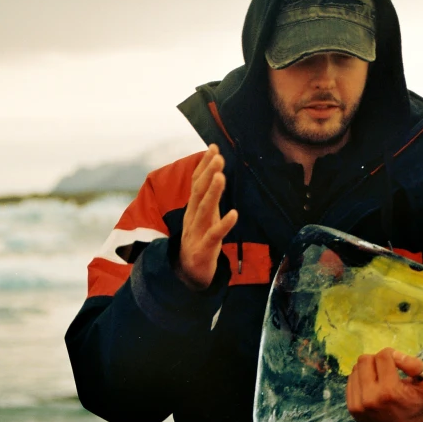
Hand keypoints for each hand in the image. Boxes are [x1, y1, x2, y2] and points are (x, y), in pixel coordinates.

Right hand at [176, 144, 237, 289]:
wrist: (188, 274)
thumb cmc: (200, 241)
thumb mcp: (202, 217)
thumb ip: (207, 196)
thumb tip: (214, 173)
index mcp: (193, 209)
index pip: (197, 183)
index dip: (204, 166)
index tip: (213, 147)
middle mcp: (193, 218)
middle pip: (199, 193)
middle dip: (208, 173)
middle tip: (218, 156)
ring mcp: (196, 233)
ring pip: (204, 210)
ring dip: (213, 193)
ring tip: (221, 176)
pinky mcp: (203, 249)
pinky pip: (214, 235)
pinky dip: (223, 224)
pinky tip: (234, 214)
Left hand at [346, 347, 422, 421]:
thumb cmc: (415, 403)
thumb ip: (415, 365)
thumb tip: (394, 354)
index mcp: (389, 392)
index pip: (382, 356)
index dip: (391, 355)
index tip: (397, 364)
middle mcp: (370, 399)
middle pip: (365, 359)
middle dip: (377, 361)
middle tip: (387, 371)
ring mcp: (358, 405)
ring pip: (356, 368)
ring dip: (368, 369)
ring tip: (379, 380)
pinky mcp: (351, 408)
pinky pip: (350, 379)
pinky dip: (361, 379)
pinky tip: (372, 387)